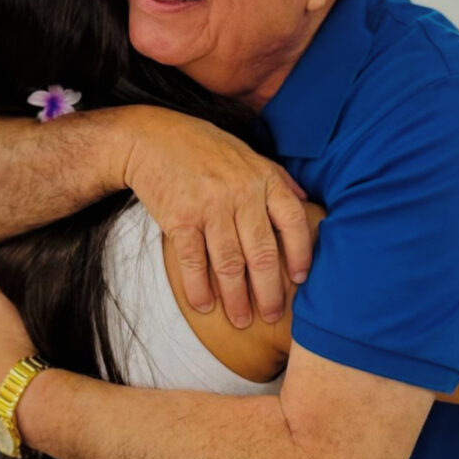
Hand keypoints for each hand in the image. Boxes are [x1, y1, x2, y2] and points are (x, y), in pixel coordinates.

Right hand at [122, 107, 310, 328]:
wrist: (151, 139)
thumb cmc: (203, 147)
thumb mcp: (246, 153)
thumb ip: (277, 177)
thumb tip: (307, 200)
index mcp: (262, 178)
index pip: (292, 221)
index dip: (301, 254)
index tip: (301, 280)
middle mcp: (240, 193)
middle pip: (263, 253)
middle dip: (269, 291)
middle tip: (272, 315)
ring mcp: (210, 207)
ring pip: (230, 264)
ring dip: (236, 298)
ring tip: (240, 319)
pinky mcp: (180, 219)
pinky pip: (194, 262)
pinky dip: (199, 288)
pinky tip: (205, 305)